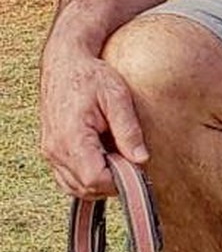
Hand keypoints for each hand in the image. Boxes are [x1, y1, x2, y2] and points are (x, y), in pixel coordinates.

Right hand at [40, 46, 147, 198]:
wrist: (64, 62)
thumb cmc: (91, 76)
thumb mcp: (116, 96)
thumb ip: (128, 129)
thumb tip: (141, 160)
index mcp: (71, 137)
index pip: (95, 179)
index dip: (119, 181)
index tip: (136, 167)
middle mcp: (55, 150)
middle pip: (86, 188)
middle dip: (112, 182)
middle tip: (129, 160)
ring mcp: (50, 152)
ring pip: (75, 188)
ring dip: (99, 182)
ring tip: (117, 157)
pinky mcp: (51, 151)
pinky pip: (67, 179)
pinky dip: (86, 178)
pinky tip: (103, 160)